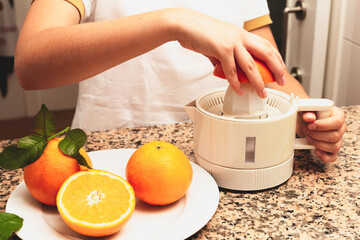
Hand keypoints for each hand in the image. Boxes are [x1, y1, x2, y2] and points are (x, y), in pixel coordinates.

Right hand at [170, 8, 284, 96]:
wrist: (186, 24)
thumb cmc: (200, 32)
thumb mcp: (218, 43)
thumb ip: (223, 57)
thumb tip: (223, 70)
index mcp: (242, 34)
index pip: (266, 45)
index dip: (276, 57)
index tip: (281, 68)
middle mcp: (240, 37)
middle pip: (266, 53)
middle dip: (277, 68)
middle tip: (281, 81)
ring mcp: (232, 43)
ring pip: (251, 66)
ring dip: (258, 82)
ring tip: (262, 92)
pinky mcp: (222, 49)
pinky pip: (232, 70)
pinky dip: (235, 82)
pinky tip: (239, 90)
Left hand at [296, 106, 346, 161]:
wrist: (303, 122)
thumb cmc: (308, 114)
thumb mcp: (306, 109)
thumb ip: (307, 111)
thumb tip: (309, 117)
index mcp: (338, 115)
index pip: (337, 122)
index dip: (323, 125)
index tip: (310, 125)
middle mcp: (340, 128)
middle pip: (335, 136)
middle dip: (316, 135)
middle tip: (306, 130)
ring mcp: (337, 139)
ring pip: (334, 147)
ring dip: (317, 144)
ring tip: (307, 137)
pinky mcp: (331, 149)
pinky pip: (332, 157)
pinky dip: (324, 156)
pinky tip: (315, 150)